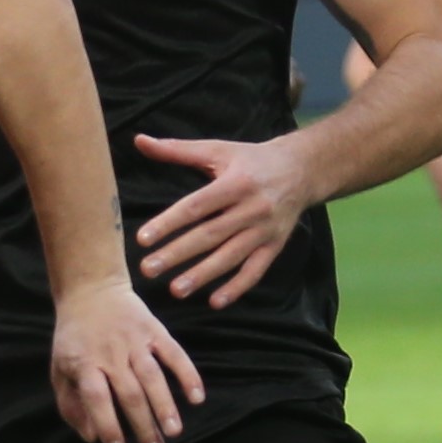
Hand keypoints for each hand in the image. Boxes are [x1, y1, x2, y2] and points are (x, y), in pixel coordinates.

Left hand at [46, 276, 202, 442]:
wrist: (91, 291)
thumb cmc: (74, 338)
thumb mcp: (60, 369)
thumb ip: (71, 405)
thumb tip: (90, 437)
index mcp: (84, 363)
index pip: (97, 398)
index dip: (107, 424)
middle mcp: (111, 354)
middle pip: (130, 393)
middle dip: (144, 425)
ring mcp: (134, 341)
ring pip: (153, 377)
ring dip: (165, 405)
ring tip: (174, 431)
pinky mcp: (154, 331)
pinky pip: (174, 354)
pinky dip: (187, 374)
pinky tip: (197, 397)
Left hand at [128, 132, 318, 308]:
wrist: (302, 170)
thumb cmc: (251, 159)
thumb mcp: (217, 150)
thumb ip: (176, 149)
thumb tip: (140, 140)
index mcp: (235, 182)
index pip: (196, 206)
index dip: (169, 223)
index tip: (143, 239)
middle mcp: (252, 208)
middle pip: (210, 235)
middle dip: (178, 254)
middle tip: (148, 269)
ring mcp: (265, 230)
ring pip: (230, 256)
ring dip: (203, 275)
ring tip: (175, 290)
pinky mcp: (275, 246)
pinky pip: (255, 271)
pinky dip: (236, 288)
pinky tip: (214, 301)